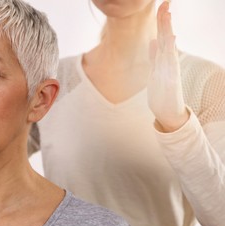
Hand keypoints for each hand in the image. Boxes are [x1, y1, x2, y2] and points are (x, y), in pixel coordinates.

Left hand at [147, 1, 188, 131]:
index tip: (162, 6)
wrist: (169, 113)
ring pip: (169, 48)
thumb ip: (154, 57)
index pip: (162, 37)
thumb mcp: (154, 72)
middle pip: (166, 38)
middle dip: (164, 21)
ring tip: (167, 15)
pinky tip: (172, 40)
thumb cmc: (162, 93)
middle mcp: (168, 63)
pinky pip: (171, 64)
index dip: (161, 23)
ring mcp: (170, 72)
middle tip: (165, 3)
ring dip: (167, 31)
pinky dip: (171, 52)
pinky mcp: (170, 81)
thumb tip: (152, 41)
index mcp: (163, 61)